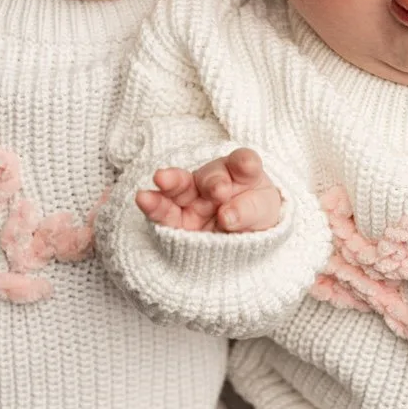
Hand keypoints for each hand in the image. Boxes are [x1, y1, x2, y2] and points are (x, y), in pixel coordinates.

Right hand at [137, 148, 283, 233]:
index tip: (247, 165)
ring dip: (171, 181)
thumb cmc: (255, 219)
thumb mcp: (264, 214)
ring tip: (161, 178)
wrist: (244, 247)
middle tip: (218, 191)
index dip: (244, 162)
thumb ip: (250, 211)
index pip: (244, 163)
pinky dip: (154, 206)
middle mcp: (215, 182)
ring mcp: (195, 200)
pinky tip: (143, 198)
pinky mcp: (179, 221)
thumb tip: (227, 216)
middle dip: (213, 180)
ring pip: (181, 187)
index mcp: (242, 175)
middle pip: (211, 175)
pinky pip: (164, 212)